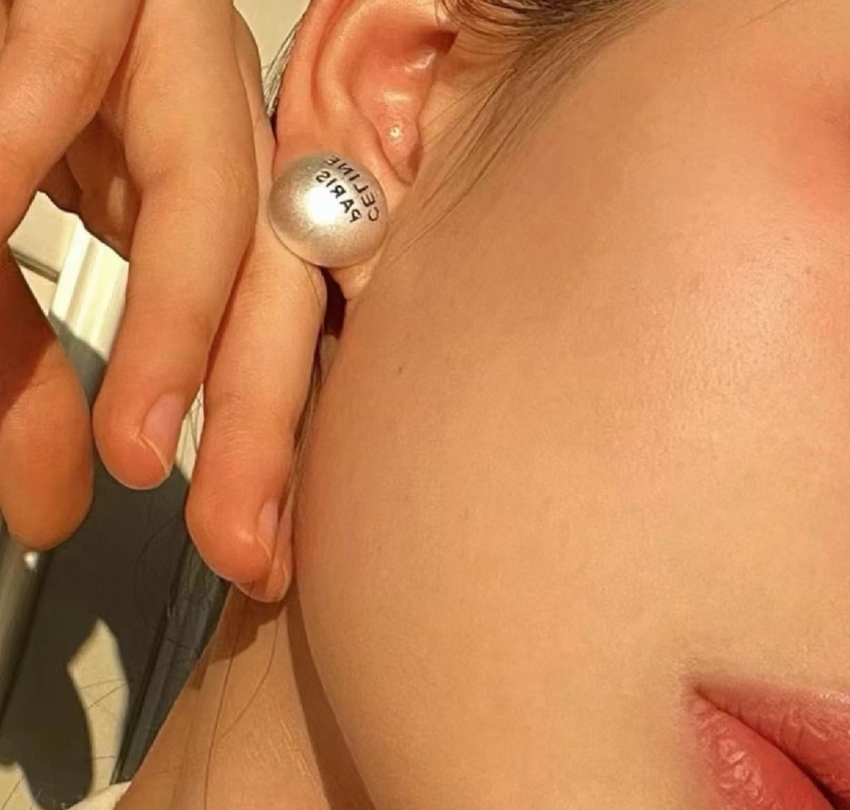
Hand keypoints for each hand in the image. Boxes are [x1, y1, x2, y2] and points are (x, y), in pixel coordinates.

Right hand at [1, 0, 323, 599]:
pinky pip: (72, 56)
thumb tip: (56, 507)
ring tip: (134, 449)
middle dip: (260, 419)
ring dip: (179, 322)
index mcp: (187, 183)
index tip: (253, 554)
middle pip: (275, 278)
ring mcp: (159, 39)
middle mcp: (202, 118)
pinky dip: (21, 147)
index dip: (262, 441)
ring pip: (217, 189)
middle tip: (242, 544)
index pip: (264, 324)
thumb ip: (27, 367)